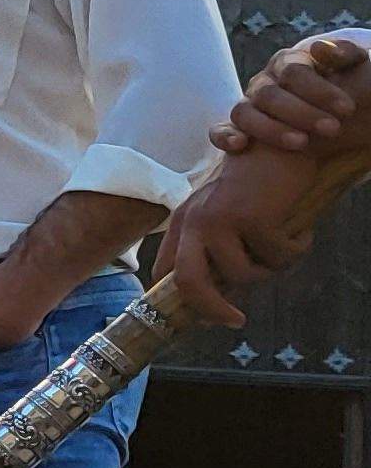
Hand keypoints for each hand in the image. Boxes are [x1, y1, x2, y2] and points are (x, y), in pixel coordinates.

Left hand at [158, 150, 329, 328]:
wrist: (283, 146)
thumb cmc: (258, 186)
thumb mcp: (227, 215)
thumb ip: (217, 250)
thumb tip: (219, 296)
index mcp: (184, 222)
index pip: (166, 270)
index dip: (181, 300)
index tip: (205, 318)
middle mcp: (195, 222)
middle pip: (189, 282)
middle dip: (211, 309)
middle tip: (236, 321)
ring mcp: (220, 220)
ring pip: (243, 274)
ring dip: (270, 269)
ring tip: (284, 248)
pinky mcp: (250, 219)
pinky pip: (277, 257)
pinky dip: (295, 250)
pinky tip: (301, 232)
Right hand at [213, 32, 370, 155]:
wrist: (350, 115)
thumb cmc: (354, 88)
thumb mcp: (357, 68)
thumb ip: (344, 54)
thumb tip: (319, 49)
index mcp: (289, 63)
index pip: (294, 73)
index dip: (320, 90)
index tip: (348, 109)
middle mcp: (264, 82)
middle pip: (269, 95)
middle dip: (302, 113)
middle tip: (333, 129)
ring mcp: (249, 106)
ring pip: (244, 113)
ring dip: (270, 129)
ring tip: (302, 143)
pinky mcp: (240, 130)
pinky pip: (220, 130)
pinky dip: (224, 135)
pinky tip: (239, 144)